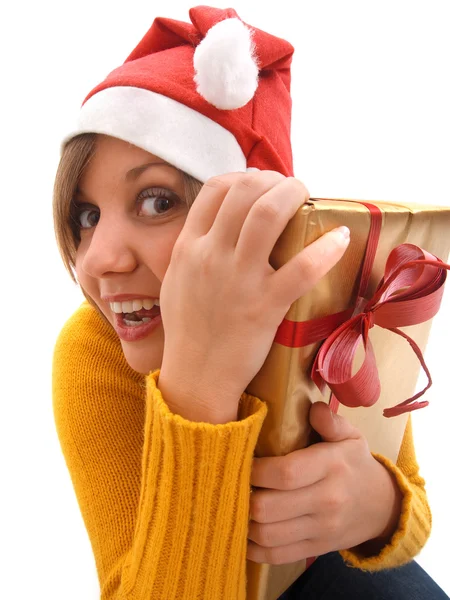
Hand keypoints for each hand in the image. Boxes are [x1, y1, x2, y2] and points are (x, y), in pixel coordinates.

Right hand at [159, 171, 349, 417]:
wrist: (196, 375)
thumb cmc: (188, 329)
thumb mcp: (176, 279)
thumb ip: (193, 248)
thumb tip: (217, 225)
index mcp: (188, 247)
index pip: (217, 189)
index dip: (245, 177)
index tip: (262, 184)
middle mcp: (211, 255)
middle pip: (245, 191)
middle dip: (274, 179)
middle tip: (291, 188)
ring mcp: (239, 279)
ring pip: (268, 214)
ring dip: (293, 194)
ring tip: (307, 197)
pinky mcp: (265, 306)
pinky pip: (301, 269)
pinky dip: (326, 248)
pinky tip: (340, 238)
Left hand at [247, 402, 402, 564]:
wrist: (381, 506)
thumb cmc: (354, 464)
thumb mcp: (351, 436)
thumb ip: (331, 421)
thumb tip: (313, 408)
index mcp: (331, 467)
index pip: (286, 473)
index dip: (256, 469)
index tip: (241, 460)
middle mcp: (326, 501)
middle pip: (269, 507)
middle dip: (243, 495)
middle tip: (232, 482)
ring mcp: (320, 530)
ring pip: (267, 535)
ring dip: (243, 522)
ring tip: (232, 504)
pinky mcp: (314, 550)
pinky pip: (276, 556)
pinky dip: (253, 549)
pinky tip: (243, 533)